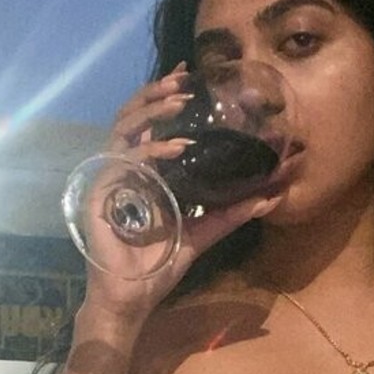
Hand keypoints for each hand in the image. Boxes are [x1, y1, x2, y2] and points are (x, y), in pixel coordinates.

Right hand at [82, 61, 284, 321]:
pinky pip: (125, 160)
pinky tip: (176, 146)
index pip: (152, 125)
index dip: (165, 98)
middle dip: (156, 93)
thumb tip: (271, 197)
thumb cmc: (158, 267)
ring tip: (177, 100)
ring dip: (151, 110)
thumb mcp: (203, 234)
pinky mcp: (103, 193)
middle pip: (134, 117)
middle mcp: (127, 171)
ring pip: (124, 128)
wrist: (132, 297)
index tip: (189, 75)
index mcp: (146, 175)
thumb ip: (231, 214)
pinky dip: (151, 150)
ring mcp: (112, 179)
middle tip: (183, 78)